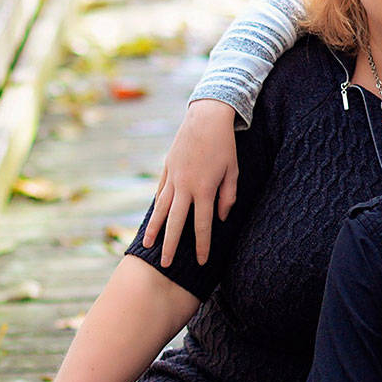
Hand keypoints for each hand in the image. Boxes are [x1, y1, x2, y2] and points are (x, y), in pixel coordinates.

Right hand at [142, 99, 237, 265]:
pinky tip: (153, 218)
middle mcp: (186, 186)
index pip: (202, 224)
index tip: (201, 261)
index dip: (202, 245)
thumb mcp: (233, 171)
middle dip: (170, 245)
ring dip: (154, 229)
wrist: (206, 118)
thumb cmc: (225, 146)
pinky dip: (156, 206)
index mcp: (205, 189)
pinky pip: (160, 192)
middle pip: (176, 222)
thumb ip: (228, 196)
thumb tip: (220, 218)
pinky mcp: (166, 168)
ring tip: (147, 245)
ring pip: (161, 209)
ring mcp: (173, 177)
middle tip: (164, 264)